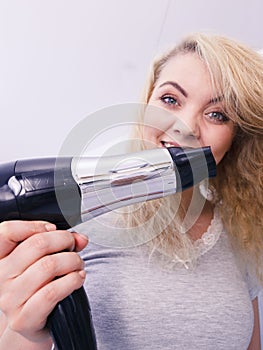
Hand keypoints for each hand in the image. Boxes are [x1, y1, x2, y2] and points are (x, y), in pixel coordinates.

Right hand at [0, 221, 87, 342]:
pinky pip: (52, 291)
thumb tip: (80, 238)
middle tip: (73, 247)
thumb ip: (61, 245)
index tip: (52, 229)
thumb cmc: (38, 288)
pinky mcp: (24, 317)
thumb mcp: (43, 261)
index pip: (7, 231)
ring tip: (78, 265)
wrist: (32, 325)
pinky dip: (72, 280)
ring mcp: (11, 298)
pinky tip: (78, 278)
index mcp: (2, 259)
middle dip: (64, 240)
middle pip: (36, 244)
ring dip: (72, 261)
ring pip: (48, 265)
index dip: (34, 225)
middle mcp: (1, 277)